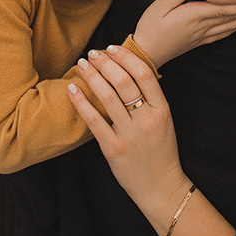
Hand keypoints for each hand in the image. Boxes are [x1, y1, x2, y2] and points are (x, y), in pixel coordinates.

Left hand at [68, 44, 188, 225]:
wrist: (161, 187)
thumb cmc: (161, 151)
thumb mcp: (163, 120)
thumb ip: (149, 99)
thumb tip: (127, 70)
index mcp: (161, 110)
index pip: (144, 74)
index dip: (126, 57)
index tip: (112, 48)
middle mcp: (146, 120)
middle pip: (124, 82)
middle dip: (105, 63)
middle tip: (93, 54)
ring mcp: (130, 135)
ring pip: (108, 98)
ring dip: (92, 77)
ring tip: (82, 65)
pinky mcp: (114, 149)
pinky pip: (94, 121)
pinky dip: (81, 103)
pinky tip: (72, 90)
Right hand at [133, 0, 235, 67]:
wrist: (145, 53)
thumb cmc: (150, 27)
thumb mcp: (160, 6)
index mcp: (193, 16)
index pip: (221, 10)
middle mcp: (200, 27)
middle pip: (229, 18)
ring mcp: (200, 36)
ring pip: (227, 27)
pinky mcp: (197, 42)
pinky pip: (220, 35)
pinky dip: (232, 30)